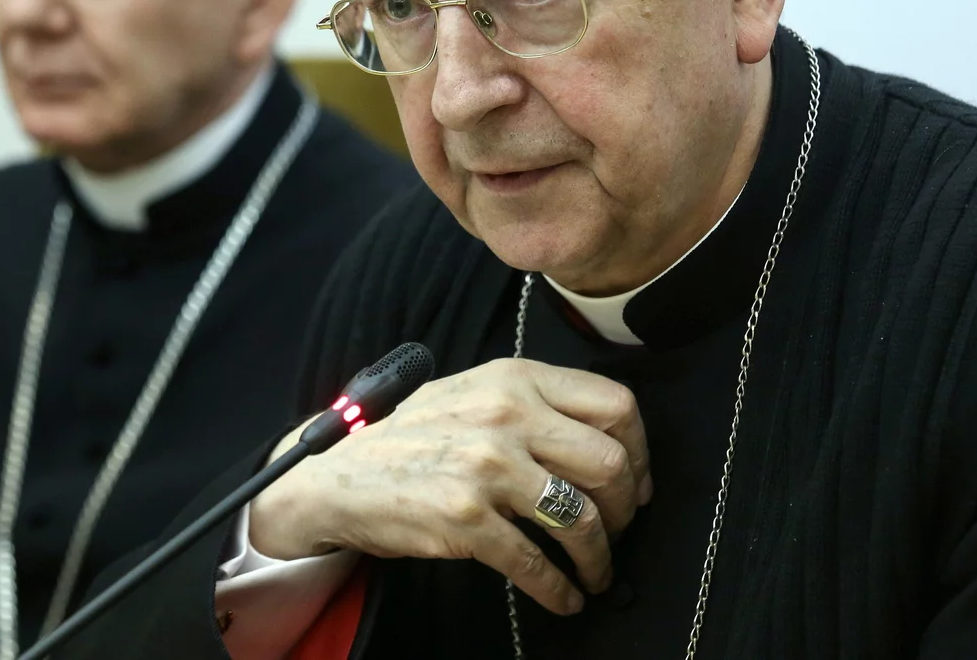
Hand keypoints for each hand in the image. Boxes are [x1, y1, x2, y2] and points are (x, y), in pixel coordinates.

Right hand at [250, 358, 651, 614]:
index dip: (639, 450)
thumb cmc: (411, 437)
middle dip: (626, 509)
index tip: (636, 481)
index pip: (614, 404)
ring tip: (595, 572)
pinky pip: (536, 563)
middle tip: (619, 530)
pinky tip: (564, 598)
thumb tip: (603, 442)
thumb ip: (532, 403)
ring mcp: (487, 467)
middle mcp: (506, 415)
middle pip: (609, 463)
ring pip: (581, 518)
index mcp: (515, 378)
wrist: (337, 475)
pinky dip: (560, 589)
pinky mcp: (466, 519)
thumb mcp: (472, 393)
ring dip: (599, 557)